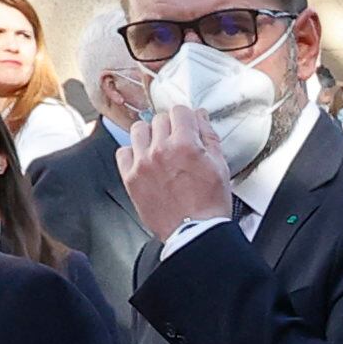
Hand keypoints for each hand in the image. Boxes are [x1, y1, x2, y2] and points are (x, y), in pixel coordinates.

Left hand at [118, 104, 229, 244]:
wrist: (194, 233)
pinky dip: (132, 153)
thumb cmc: (209, 205)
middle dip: (170, 127)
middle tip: (176, 142)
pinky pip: (123, 152)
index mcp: (185, 144)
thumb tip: (200, 117)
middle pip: (159, 119)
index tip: (186, 126)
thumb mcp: (219, 165)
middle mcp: (160, 150)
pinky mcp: (131, 178)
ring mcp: (142, 164)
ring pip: (138, 130)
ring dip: (149, 135)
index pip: (179, 111)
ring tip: (158, 149)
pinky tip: (144, 161)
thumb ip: (209, 136)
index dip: (186, 118)